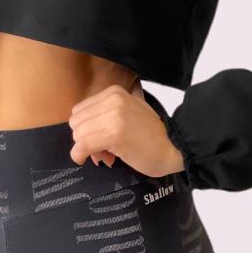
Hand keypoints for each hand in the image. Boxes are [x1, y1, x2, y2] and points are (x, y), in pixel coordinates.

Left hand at [68, 79, 185, 178]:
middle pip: (76, 122)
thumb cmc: (152, 135)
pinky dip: (79, 155)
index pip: (80, 110)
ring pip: (78, 134)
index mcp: (114, 92)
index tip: (100, 139)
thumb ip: (105, 116)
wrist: (175, 147)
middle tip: (103, 149)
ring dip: (86, 149)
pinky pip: (82, 145)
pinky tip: (89, 160)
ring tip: (106, 154)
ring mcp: (113, 116)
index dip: (86, 128)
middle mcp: (112, 100)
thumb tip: (80, 134)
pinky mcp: (113, 134)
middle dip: (85, 138)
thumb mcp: (128, 113)